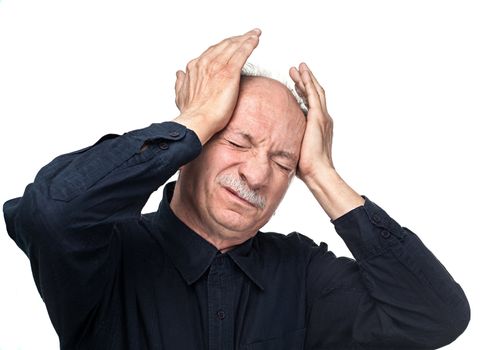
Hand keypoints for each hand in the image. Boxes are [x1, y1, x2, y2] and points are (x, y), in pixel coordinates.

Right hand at [173, 28, 261, 143]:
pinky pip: (242, 53)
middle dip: (236, 39)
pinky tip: (256, 39)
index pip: (211, 52)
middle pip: (224, 45)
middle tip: (246, 35)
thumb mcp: (180, 95)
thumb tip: (179, 74)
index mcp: (195, 67)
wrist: (197, 121)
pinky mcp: (230, 72)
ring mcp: (218, 66)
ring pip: (234, 46)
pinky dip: (250, 43)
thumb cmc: (191, 113)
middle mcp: (206, 63)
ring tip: (254, 34)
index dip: (222, 47)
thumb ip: (181, 83)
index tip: (230, 45)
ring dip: (245, 38)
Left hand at [289, 63, 363, 218]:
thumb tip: (276, 140)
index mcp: (319, 125)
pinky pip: (313, 95)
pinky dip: (307, 82)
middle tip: (295, 70)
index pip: (311, 104)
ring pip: (315, 91)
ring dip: (306, 78)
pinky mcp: (318, 117)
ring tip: (298, 67)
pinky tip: (302, 74)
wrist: (317, 172)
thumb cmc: (306, 166)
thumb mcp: (296, 147)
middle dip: (305, 81)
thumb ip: (290, 139)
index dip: (304, 92)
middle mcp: (323, 119)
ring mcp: (322, 117)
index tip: (296, 84)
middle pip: (314, 93)